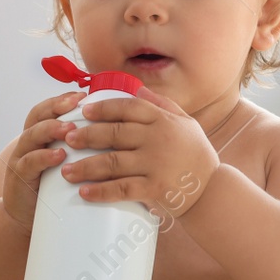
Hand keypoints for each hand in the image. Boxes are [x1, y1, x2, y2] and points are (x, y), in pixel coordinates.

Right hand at [1, 89, 84, 232]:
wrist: (27, 218)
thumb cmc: (53, 189)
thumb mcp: (66, 164)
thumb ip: (80, 149)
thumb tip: (116, 137)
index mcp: (40, 135)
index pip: (48, 109)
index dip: (63, 100)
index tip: (82, 95)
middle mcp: (29, 142)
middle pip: (38, 116)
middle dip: (56, 107)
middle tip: (76, 104)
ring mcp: (22, 158)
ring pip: (32, 136)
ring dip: (51, 129)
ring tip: (70, 129)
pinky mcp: (20, 178)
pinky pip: (30, 163)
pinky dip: (44, 158)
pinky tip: (59, 156)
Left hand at [57, 86, 220, 221]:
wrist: (212, 191)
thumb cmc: (197, 156)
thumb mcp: (186, 124)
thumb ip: (162, 105)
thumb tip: (137, 88)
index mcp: (164, 121)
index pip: (128, 108)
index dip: (104, 108)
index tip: (84, 111)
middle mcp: (158, 139)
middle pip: (114, 134)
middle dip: (87, 136)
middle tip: (68, 139)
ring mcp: (156, 164)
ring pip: (112, 162)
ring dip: (86, 166)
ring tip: (67, 171)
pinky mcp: (155, 188)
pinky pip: (122, 189)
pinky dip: (101, 191)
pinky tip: (84, 192)